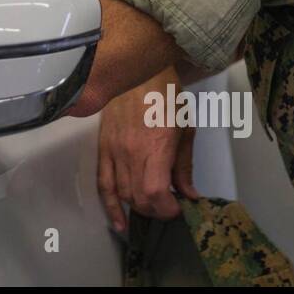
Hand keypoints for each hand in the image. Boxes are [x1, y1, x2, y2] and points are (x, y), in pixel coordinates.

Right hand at [96, 67, 197, 232]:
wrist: (138, 71)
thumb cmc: (166, 97)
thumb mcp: (185, 129)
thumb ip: (185, 165)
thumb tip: (189, 194)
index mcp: (157, 146)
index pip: (155, 192)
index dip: (166, 209)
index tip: (178, 209)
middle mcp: (132, 152)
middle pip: (139, 197)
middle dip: (156, 211)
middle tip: (167, 207)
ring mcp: (115, 150)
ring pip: (122, 193)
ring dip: (138, 207)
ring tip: (151, 206)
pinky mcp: (103, 148)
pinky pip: (103, 184)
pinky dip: (110, 206)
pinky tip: (119, 222)